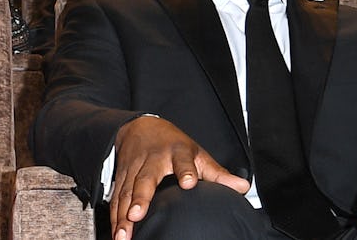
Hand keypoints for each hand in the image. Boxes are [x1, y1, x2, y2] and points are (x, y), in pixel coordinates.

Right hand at [110, 116, 249, 239]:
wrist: (140, 127)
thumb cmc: (174, 145)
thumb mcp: (198, 154)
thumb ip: (218, 173)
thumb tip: (243, 187)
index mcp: (178, 153)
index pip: (184, 161)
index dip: (186, 171)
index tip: (189, 183)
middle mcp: (154, 160)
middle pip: (146, 179)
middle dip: (140, 197)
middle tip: (136, 215)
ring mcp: (134, 169)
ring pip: (125, 192)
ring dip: (122, 215)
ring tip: (123, 235)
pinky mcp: (120, 178)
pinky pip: (115, 199)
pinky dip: (113, 217)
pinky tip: (116, 235)